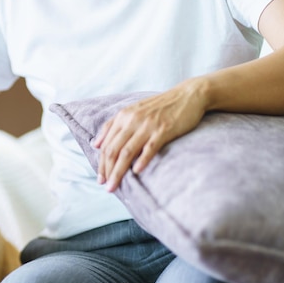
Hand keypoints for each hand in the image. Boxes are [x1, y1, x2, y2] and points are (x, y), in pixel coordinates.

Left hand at [93, 83, 207, 191]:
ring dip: (119, 171)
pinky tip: (136, 172)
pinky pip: (150, 147)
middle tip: (107, 187)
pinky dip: (142, 160)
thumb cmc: (159, 107)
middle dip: (107, 170)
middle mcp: (132, 120)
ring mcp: (148, 125)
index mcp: (123, 117)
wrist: (187, 95)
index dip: (101, 163)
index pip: (106, 144)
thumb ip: (113, 126)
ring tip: (114, 186)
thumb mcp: (132, 112)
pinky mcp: (164, 129)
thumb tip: (96, 144)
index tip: (100, 178)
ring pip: (127, 151)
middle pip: (114, 150)